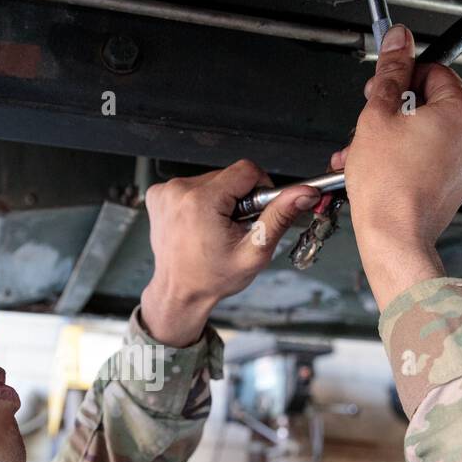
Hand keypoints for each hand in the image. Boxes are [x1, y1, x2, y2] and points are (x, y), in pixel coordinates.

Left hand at [140, 159, 317, 345]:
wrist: (179, 292)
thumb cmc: (211, 278)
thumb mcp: (254, 252)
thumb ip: (279, 217)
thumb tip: (303, 193)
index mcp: (202, 202)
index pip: (247, 170)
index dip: (258, 189)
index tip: (252, 213)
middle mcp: (179, 192)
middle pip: (228, 175)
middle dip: (237, 198)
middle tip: (232, 227)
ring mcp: (166, 192)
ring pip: (211, 179)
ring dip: (218, 199)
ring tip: (214, 228)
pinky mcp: (159, 195)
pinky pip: (192, 185)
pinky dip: (200, 201)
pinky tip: (198, 223)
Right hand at [334, 24, 461, 310]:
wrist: (394, 237)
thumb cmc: (387, 186)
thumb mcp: (377, 116)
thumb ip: (390, 73)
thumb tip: (398, 40)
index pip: (431, 72)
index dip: (399, 78)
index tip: (379, 89)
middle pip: (430, 103)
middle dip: (394, 111)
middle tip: (367, 122)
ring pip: (428, 133)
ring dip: (395, 137)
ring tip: (365, 151)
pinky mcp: (459, 185)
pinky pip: (432, 158)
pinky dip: (407, 158)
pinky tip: (381, 167)